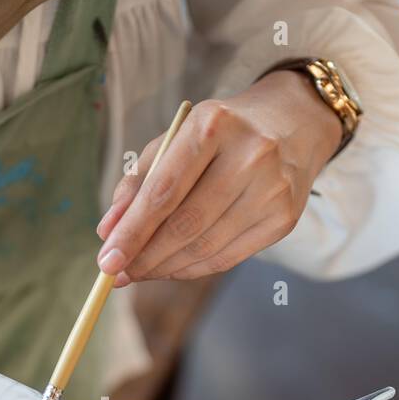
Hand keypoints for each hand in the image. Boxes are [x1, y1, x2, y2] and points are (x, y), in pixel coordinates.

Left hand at [95, 70, 342, 285]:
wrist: (292, 125)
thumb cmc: (221, 134)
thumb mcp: (175, 139)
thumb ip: (138, 182)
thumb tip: (108, 232)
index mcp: (212, 125)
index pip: (164, 192)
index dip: (132, 233)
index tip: (106, 262)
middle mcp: (249, 156)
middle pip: (185, 225)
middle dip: (145, 257)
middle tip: (117, 274)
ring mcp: (272, 189)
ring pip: (206, 247)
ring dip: (165, 267)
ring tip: (139, 272)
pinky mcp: (284, 217)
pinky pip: (228, 257)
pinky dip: (193, 268)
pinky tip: (171, 268)